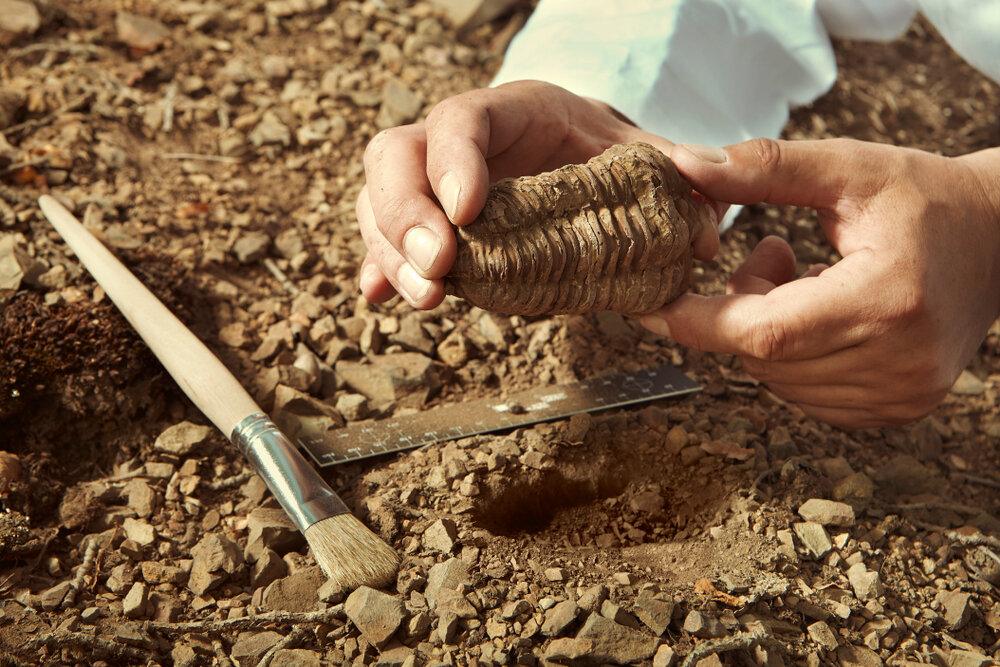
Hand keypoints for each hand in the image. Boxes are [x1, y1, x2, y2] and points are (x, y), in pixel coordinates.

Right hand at [356, 80, 718, 308]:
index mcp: (510, 111)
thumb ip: (674, 178)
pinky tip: (381, 297)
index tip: (469, 212)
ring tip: (428, 298)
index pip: (462, 120)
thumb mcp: (642, 152)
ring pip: (378, 200)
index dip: (454, 161)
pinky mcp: (424, 222)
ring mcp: (431, 181)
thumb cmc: (602, 151)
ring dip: (391, 252)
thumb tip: (708, 230)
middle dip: (406, 215)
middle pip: (395, 157)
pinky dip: (380, 268)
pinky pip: (383, 237)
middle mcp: (455, 140)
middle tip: (440, 268)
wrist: (577, 156)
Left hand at [640, 138, 999, 427]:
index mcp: (887, 301)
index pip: (763, 333)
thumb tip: (684, 164)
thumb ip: (764, 168)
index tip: (650, 304)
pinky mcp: (897, 408)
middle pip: (764, 358)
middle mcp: (899, 361)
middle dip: (740, 310)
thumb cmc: (926, 199)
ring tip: (805, 278)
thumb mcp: (848, 168)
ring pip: (778, 381)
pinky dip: (792, 357)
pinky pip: (805, 395)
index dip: (697, 321)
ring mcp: (901, 394)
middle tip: (770, 256)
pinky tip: (820, 313)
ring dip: (766, 334)